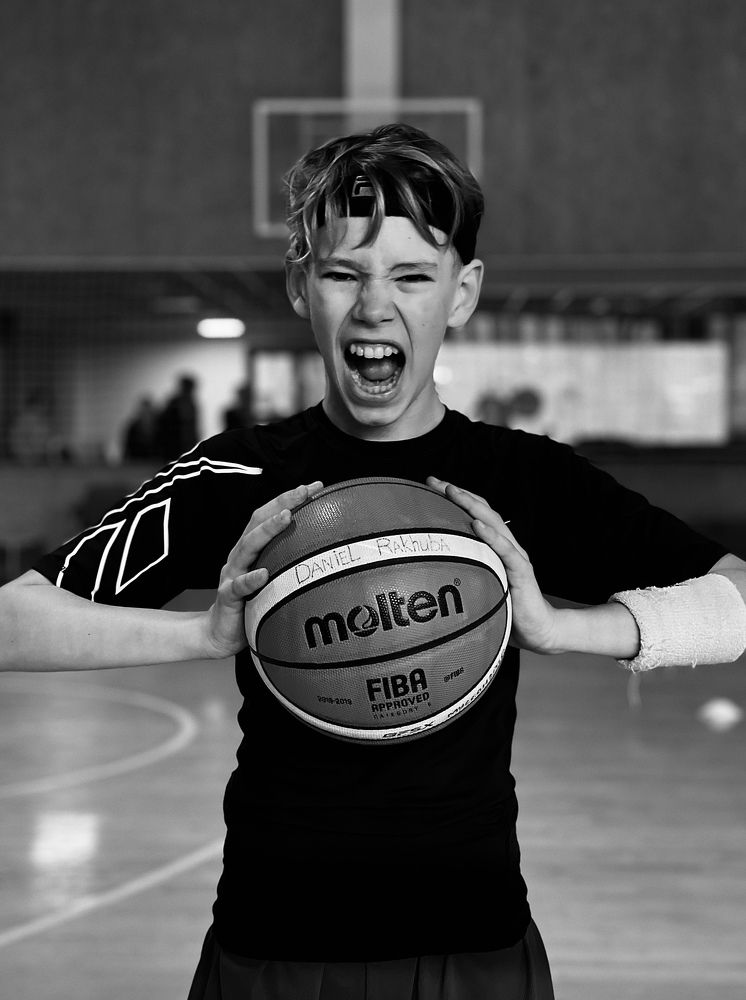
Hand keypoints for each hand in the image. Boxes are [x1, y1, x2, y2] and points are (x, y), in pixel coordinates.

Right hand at [204, 481, 323, 657]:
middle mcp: (241, 555)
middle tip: (304, 491)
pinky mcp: (228, 596)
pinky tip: (264, 574)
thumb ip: (290, 565)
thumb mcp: (273, 581)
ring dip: (267, 530)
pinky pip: (239, 586)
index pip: (271, 515)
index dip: (291, 498)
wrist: (219, 633)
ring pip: (248, 546)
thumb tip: (331, 558)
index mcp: (253, 549)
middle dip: (282, 502)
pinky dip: (251, 579)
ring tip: (287, 516)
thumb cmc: (252, 604)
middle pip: (258, 521)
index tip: (316, 486)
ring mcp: (232, 573)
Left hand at [426, 477, 559, 653]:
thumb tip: (427, 575)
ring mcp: (515, 557)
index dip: (455, 498)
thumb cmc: (508, 611)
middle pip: (482, 511)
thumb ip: (463, 577)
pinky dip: (491, 536)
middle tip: (433, 480)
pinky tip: (477, 524)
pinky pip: (506, 551)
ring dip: (471, 505)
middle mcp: (506, 546)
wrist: (540, 631)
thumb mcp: (480, 589)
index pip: (475, 514)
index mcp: (496, 548)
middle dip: (457, 492)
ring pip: (493, 524)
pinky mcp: (522, 573)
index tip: (429, 484)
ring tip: (452, 491)